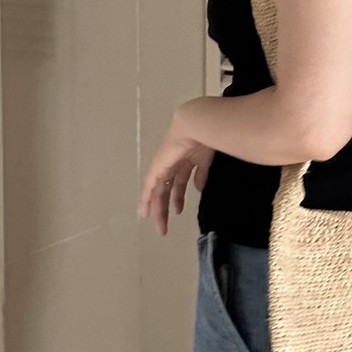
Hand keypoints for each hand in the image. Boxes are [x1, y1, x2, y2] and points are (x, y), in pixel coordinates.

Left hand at [138, 115, 215, 235]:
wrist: (196, 125)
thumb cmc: (205, 138)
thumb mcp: (205, 160)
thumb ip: (201, 173)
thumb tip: (198, 188)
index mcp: (185, 161)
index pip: (178, 181)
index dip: (177, 195)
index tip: (177, 210)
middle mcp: (172, 164)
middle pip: (168, 189)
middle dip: (168, 206)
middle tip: (167, 226)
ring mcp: (164, 165)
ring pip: (159, 191)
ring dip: (159, 208)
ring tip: (160, 224)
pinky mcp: (158, 167)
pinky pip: (150, 185)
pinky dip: (146, 198)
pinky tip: (145, 211)